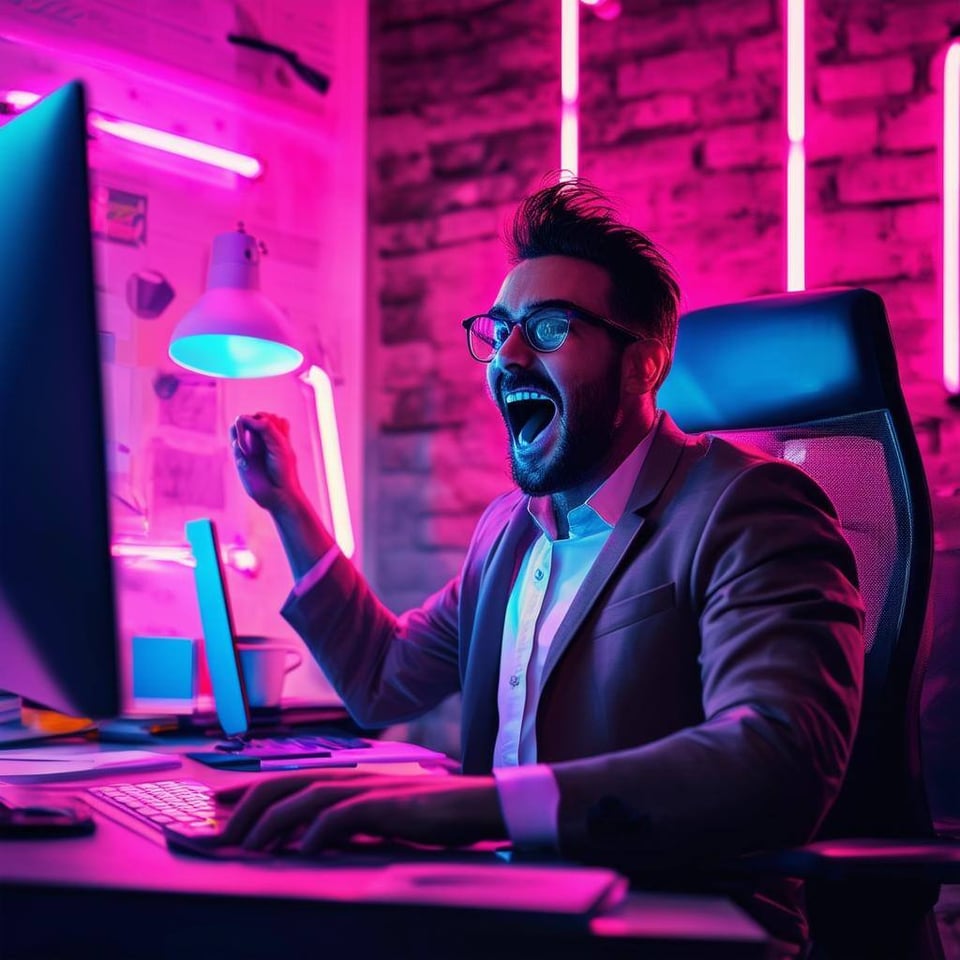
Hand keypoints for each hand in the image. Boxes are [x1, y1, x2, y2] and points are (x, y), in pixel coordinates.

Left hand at [215, 769, 506, 853]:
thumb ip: (345, 822)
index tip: (219, 807)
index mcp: (346, 779)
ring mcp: (367, 789)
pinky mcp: (386, 806)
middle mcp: (351, 778)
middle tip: (221, 835)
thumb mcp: (378, 818)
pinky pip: (343, 815)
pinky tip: (303, 849)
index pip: (286, 778)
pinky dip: (318, 830)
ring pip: (306, 797)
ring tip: (249, 846)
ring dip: (273, 821)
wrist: (475, 804)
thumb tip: (306, 839)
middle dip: (247, 808)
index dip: (249, 790)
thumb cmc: (429, 814)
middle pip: (286, 783)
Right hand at [230, 412, 303, 512]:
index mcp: (276, 434)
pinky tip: (245, 460)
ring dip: (240, 433)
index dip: (263, 418)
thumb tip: (243, 417)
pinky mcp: (240, 458)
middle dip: (251, 424)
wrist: (278, 493)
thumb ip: (265, 428)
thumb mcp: (279, 444)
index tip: (268, 430)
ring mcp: (250, 448)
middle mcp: (262, 439)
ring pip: (238, 428)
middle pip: (250, 419)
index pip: (264, 416)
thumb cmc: (283, 470)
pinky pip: (234, 443)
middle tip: (258, 440)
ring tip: (249, 450)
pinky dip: (237, 447)